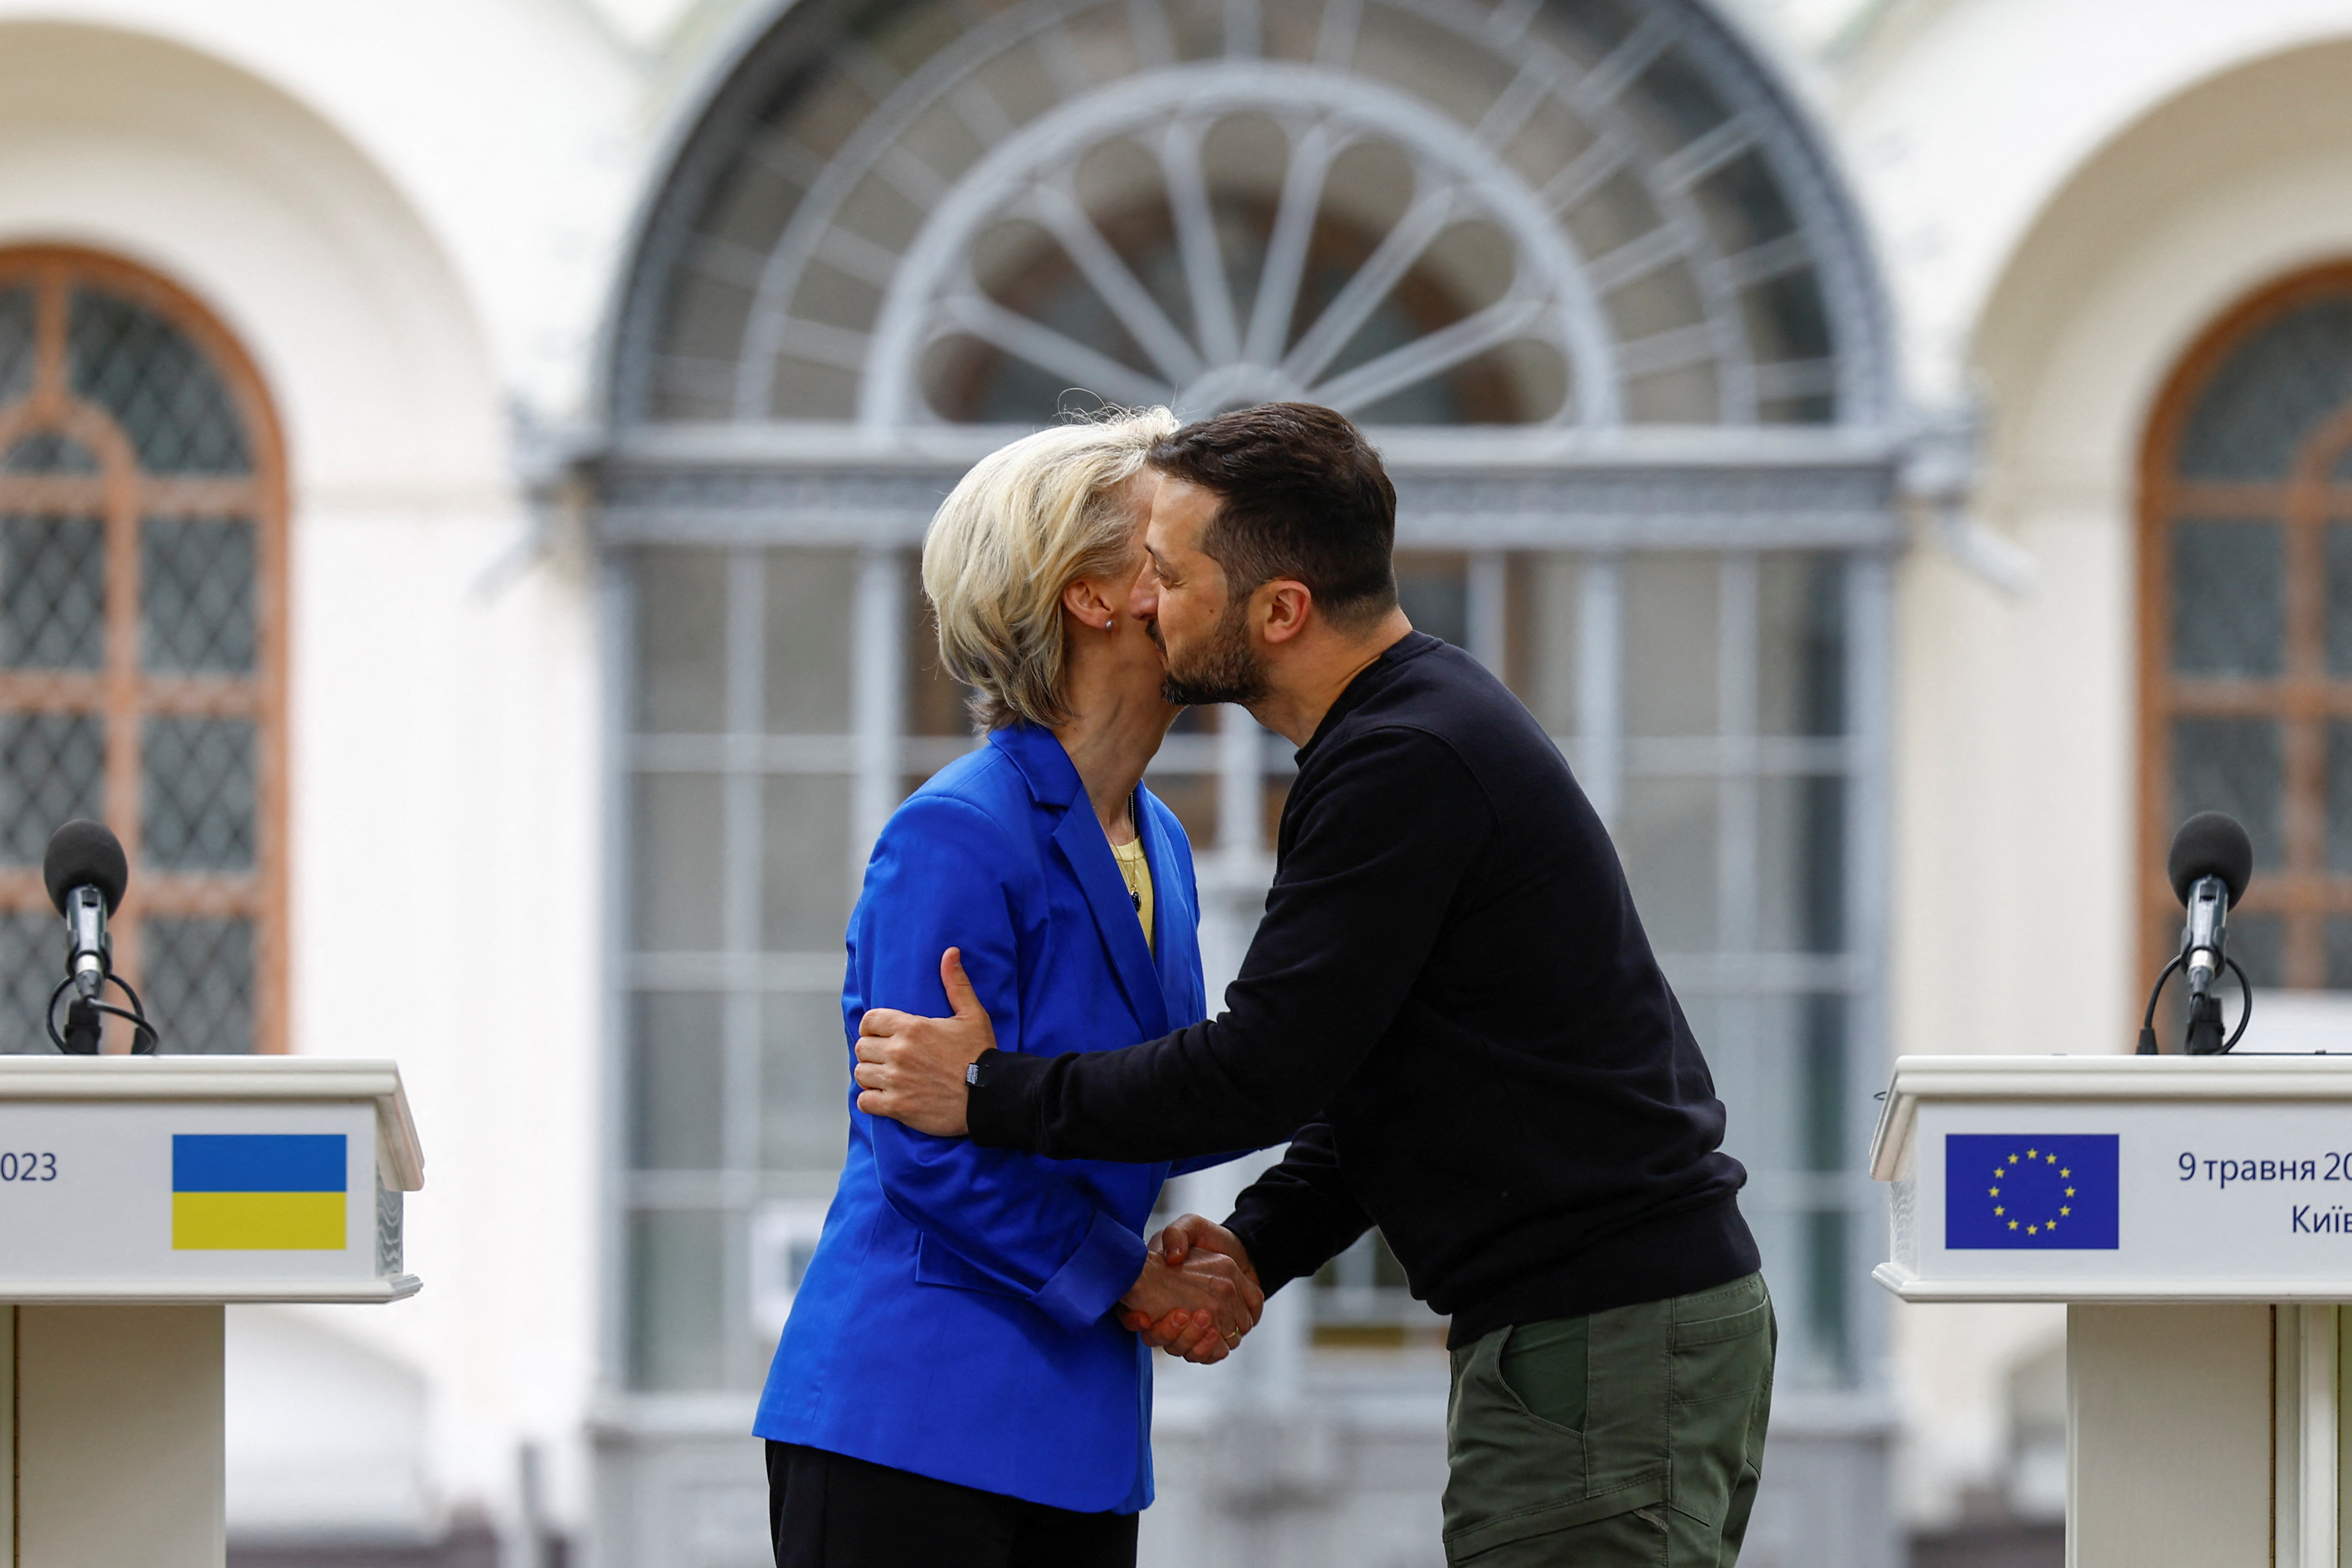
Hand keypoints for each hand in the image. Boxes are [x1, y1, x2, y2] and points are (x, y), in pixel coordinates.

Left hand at [854, 949, 996, 1135]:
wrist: (991, 1095)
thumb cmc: (981, 1055)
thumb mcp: (972, 1014)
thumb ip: (956, 983)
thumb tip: (950, 953)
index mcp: (912, 1028)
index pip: (869, 1020)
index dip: (874, 1027)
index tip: (884, 1034)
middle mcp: (899, 1052)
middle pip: (862, 1047)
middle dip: (872, 1051)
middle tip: (888, 1057)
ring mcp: (896, 1081)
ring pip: (861, 1073)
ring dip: (871, 1075)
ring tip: (886, 1077)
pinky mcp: (897, 1107)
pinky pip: (865, 1102)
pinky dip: (871, 1101)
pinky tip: (885, 1097)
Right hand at [1118, 1243, 1261, 1363]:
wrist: (1239, 1253)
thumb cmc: (1208, 1239)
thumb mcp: (1190, 1226)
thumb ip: (1177, 1234)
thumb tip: (1173, 1258)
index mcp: (1153, 1292)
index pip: (1131, 1316)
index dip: (1131, 1320)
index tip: (1143, 1317)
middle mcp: (1167, 1316)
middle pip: (1157, 1340)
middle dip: (1169, 1333)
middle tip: (1182, 1313)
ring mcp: (1189, 1329)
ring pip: (1182, 1351)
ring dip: (1191, 1340)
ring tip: (1204, 1319)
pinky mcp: (1213, 1337)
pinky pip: (1207, 1355)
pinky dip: (1210, 1349)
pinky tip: (1215, 1334)